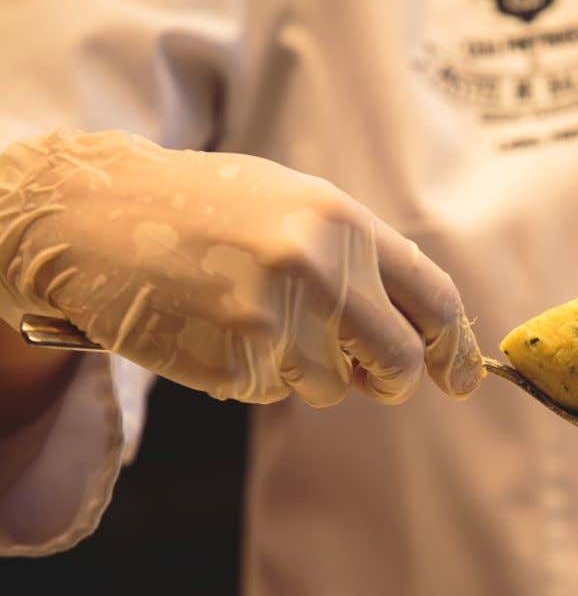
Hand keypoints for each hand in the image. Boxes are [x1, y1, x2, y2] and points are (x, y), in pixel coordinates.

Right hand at [0, 128, 482, 405]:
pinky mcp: (237, 360)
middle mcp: (321, 269)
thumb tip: (423, 329)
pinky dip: (253, 371)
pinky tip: (216, 327)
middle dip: (388, 378)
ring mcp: (278, 318)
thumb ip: (359, 259)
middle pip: (397, 361)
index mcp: (344, 222)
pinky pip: (273, 390)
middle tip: (364, 372)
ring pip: (331, 385)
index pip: (434, 298)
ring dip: (302, 368)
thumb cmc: (203, 210)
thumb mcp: (295, 205)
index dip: (456, 349)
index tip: (463, 379)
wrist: (95, 215)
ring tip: (248, 313)